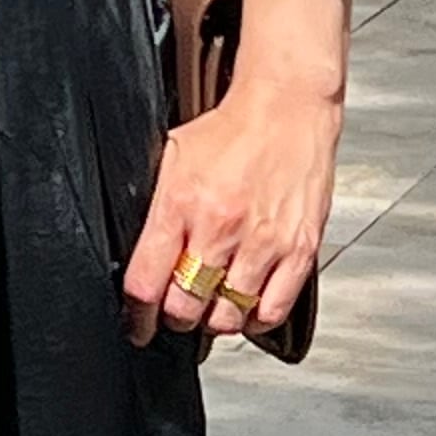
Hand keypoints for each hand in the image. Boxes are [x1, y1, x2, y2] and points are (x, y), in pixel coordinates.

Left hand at [123, 66, 341, 345]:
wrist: (285, 110)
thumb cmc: (229, 132)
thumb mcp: (172, 158)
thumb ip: (156, 209)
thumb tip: (136, 254)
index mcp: (181, 202)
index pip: (147, 282)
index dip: (136, 316)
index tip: (136, 326)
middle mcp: (220, 227)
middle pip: (185, 307)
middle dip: (175, 318)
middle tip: (177, 311)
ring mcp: (262, 242)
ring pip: (227, 316)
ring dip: (214, 321)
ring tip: (210, 306)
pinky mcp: (299, 251)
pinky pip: (271, 312)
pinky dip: (254, 321)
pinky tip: (245, 306)